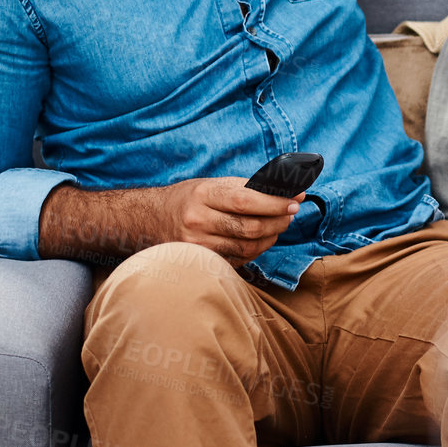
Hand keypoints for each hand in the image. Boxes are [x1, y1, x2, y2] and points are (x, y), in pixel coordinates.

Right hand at [159, 177, 304, 266]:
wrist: (152, 219)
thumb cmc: (190, 198)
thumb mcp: (212, 184)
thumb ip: (246, 188)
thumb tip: (286, 192)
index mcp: (203, 195)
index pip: (246, 200)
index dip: (275, 203)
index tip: (295, 200)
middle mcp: (198, 221)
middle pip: (250, 227)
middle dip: (278, 221)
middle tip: (291, 213)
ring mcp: (198, 245)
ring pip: (247, 247)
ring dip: (271, 237)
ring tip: (279, 225)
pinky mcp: (201, 261)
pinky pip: (238, 259)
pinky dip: (256, 250)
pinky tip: (261, 239)